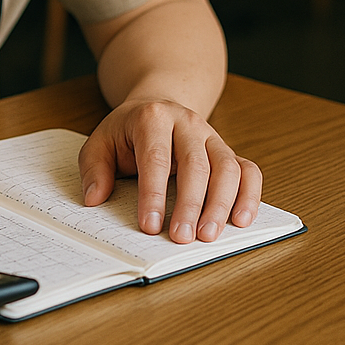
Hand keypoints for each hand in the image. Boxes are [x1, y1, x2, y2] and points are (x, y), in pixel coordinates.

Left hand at [77, 98, 261, 243]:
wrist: (156, 106)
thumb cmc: (128, 131)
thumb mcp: (100, 141)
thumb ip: (94, 168)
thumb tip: (94, 198)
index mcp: (153, 118)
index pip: (155, 157)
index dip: (153, 193)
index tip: (149, 225)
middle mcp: (187, 123)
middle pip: (195, 164)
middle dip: (190, 204)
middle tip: (181, 238)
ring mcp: (211, 136)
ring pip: (227, 168)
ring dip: (221, 205)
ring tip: (209, 236)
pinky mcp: (228, 151)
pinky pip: (248, 171)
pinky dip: (250, 195)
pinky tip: (241, 220)